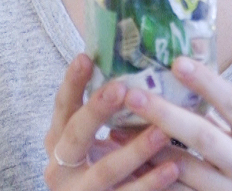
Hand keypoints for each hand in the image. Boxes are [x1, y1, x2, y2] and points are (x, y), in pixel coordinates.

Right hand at [44, 54, 180, 189]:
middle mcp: (61, 167)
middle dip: (97, 111)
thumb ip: (104, 107)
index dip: (72, 82)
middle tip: (121, 88)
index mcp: (58, 140)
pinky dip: (150, 183)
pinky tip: (173, 167)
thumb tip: (133, 54)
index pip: (62, 106)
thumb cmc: (100, 160)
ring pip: (106, 171)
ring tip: (162, 130)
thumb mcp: (91, 135)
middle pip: (75, 135)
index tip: (85, 57)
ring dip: (135, 150)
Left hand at [123, 57, 231, 190]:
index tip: (177, 62)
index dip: (206, 82)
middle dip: (164, 113)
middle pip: (203, 136)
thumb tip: (176, 79)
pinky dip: (148, 178)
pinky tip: (127, 162)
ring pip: (182, 169)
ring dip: (146, 148)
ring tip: (116, 129)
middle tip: (132, 95)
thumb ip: (222, 118)